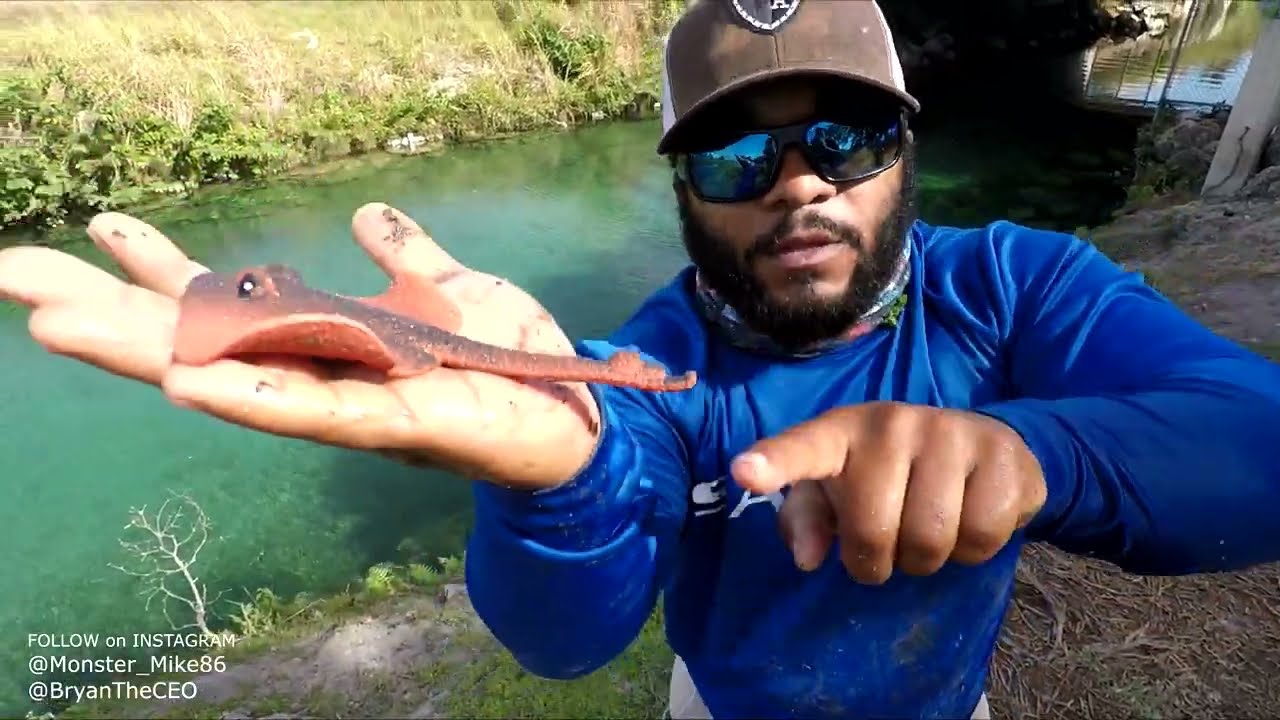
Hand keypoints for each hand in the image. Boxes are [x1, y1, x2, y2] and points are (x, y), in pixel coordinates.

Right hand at [0, 204, 600, 489]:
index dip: (161, 272)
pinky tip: (182, 381)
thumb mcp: (450, 292)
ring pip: (234, 378)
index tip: (97, 229)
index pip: (227, 307)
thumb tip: (369, 215)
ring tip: (58, 322)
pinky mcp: (399, 427)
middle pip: (200, 343)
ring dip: (145, 350)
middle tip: (13, 276)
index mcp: (327, 345)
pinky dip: (248, 395)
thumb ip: (406, 259)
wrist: (579, 411)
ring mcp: (351, 411)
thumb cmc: (509, 360)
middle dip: (110, 311)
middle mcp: (323, 380)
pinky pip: (313, 411)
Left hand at [730, 402, 1045, 583]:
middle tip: (890, 544)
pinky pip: (983, 534)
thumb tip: (807, 557)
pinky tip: (971, 517)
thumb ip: (808, 519)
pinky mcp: (1000, 451)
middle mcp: (891, 423)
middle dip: (879, 560)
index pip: (803, 448)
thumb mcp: (838, 492)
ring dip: (928, 559)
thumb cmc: (889, 475)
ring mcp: (948, 431)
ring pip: (931, 539)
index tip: (744, 473)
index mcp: (840, 432)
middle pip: (873, 530)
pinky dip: (976, 549)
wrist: (982, 445)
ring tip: (929, 531)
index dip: (773, 463)